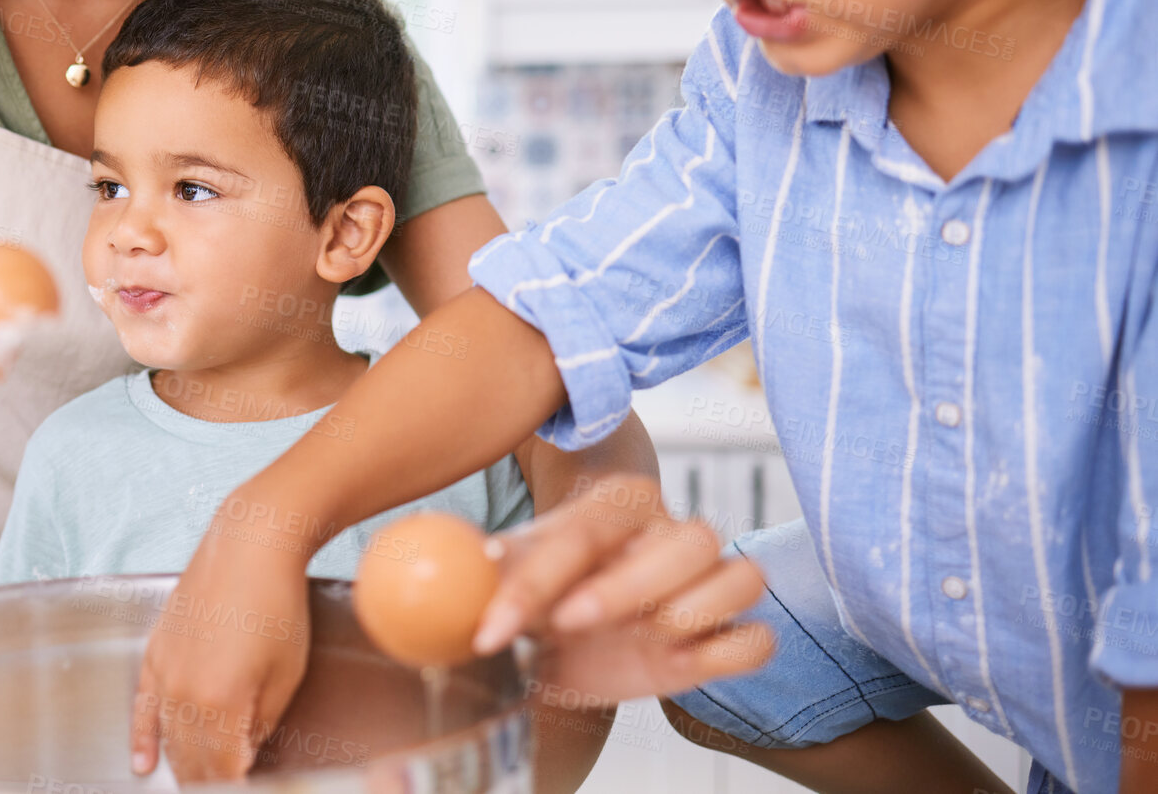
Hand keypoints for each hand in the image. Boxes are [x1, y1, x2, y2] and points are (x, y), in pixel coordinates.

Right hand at [130, 520, 311, 780]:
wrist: (251, 544)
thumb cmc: (277, 603)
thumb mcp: (285, 675)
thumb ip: (262, 724)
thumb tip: (246, 751)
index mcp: (220, 704)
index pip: (223, 771)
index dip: (235, 786)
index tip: (247, 788)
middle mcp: (183, 694)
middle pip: (192, 762)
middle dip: (209, 782)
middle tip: (228, 784)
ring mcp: (164, 672)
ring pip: (168, 739)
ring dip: (183, 767)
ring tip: (196, 784)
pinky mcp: (155, 651)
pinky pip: (142, 707)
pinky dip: (142, 738)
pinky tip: (142, 763)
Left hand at [476, 474, 773, 700]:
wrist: (565, 627)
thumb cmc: (535, 589)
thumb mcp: (494, 576)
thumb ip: (464, 570)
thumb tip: (408, 573)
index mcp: (613, 505)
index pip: (584, 532)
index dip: (535, 582)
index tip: (492, 629)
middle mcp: (669, 535)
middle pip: (691, 539)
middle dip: (628, 586)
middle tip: (569, 623)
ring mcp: (705, 584)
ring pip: (741, 577)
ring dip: (690, 613)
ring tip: (638, 638)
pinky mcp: (722, 635)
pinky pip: (757, 638)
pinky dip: (730, 651)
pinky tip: (680, 661)